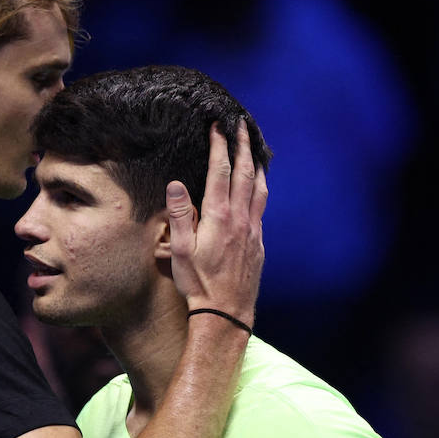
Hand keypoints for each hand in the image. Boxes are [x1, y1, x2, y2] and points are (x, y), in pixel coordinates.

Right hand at [166, 119, 266, 322]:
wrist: (226, 312)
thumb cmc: (198, 283)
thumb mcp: (180, 250)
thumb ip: (180, 215)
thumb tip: (176, 184)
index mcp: (218, 217)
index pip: (221, 172)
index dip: (220, 146)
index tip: (218, 127)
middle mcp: (240, 219)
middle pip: (245, 173)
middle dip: (243, 146)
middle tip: (242, 125)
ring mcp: (252, 230)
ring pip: (259, 189)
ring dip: (257, 165)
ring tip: (255, 149)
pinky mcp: (258, 242)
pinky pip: (262, 207)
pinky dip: (260, 188)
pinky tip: (258, 188)